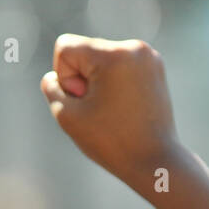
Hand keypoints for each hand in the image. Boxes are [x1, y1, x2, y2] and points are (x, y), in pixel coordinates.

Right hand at [40, 34, 180, 193]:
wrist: (155, 161)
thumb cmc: (111, 142)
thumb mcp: (68, 116)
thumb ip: (52, 90)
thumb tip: (53, 76)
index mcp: (113, 55)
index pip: (66, 47)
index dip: (64, 77)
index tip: (83, 100)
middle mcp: (133, 47)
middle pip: (85, 51)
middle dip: (82, 79)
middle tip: (98, 109)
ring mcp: (148, 56)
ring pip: (101, 59)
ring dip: (97, 82)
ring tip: (112, 110)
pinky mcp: (155, 67)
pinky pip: (120, 66)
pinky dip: (114, 83)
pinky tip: (123, 107)